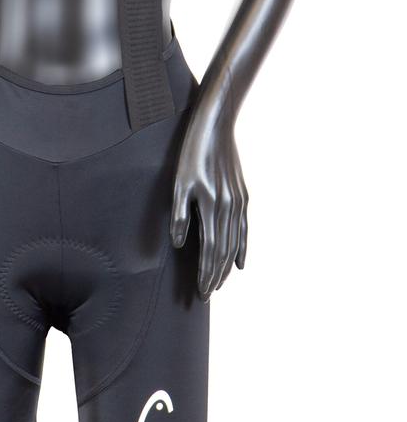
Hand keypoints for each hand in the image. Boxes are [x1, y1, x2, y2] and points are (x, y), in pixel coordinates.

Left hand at [170, 112, 247, 301]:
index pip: (209, 250)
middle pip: (224, 251)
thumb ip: (179, 215)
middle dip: (215, 276)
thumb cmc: (192, 153)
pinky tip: (239, 264)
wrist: (216, 126)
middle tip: (207, 295)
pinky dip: (242, 248)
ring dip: (226, 267)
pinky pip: (244, 229)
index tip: (200, 292)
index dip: (204, 273)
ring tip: (218, 284)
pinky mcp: (243, 196)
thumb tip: (178, 244)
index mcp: (212, 206)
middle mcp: (229, 208)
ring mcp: (238, 202)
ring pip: (234, 243)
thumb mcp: (179, 182)